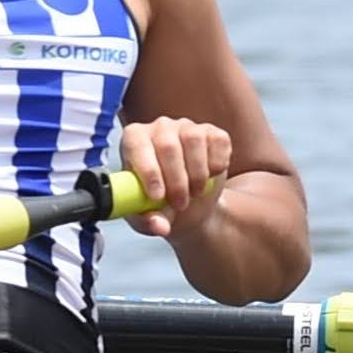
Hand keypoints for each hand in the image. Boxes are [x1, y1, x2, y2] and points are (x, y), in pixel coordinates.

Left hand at [120, 118, 232, 236]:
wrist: (189, 207)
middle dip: (176, 180)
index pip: (136, 145)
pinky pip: (218, 140)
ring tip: (194, 193)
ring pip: (193, 140)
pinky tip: (210, 176)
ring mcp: (186, 127)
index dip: (148, 170)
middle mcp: (158, 128)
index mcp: (133, 140)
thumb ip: (148, 221)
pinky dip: (217, 163)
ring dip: (197, 174)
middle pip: (167, 145)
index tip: (157, 196)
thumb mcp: (147, 218)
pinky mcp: (211, 133)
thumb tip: (159, 225)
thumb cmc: (159, 205)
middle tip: (180, 204)